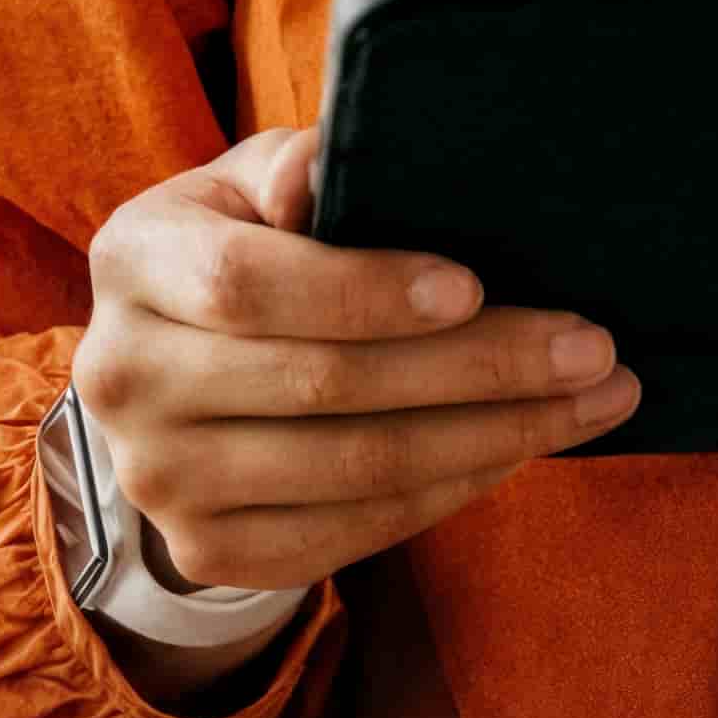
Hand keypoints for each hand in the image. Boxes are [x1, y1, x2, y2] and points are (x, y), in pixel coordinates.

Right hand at [73, 126, 643, 595]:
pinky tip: (522, 447)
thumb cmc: (239, 244)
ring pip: (354, 468)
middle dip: (479, 366)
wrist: (167, 373)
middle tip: (593, 347)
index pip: (245, 284)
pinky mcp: (210, 550)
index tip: (474, 285)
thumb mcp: (248, 183)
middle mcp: (124, 379)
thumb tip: (323, 169)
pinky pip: (353, 531)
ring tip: (593, 398)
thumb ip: (293, 167)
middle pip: (323, 384)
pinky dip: (453, 489)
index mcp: (133, 261)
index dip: (364, 290)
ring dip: (494, 435)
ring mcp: (162, 479)